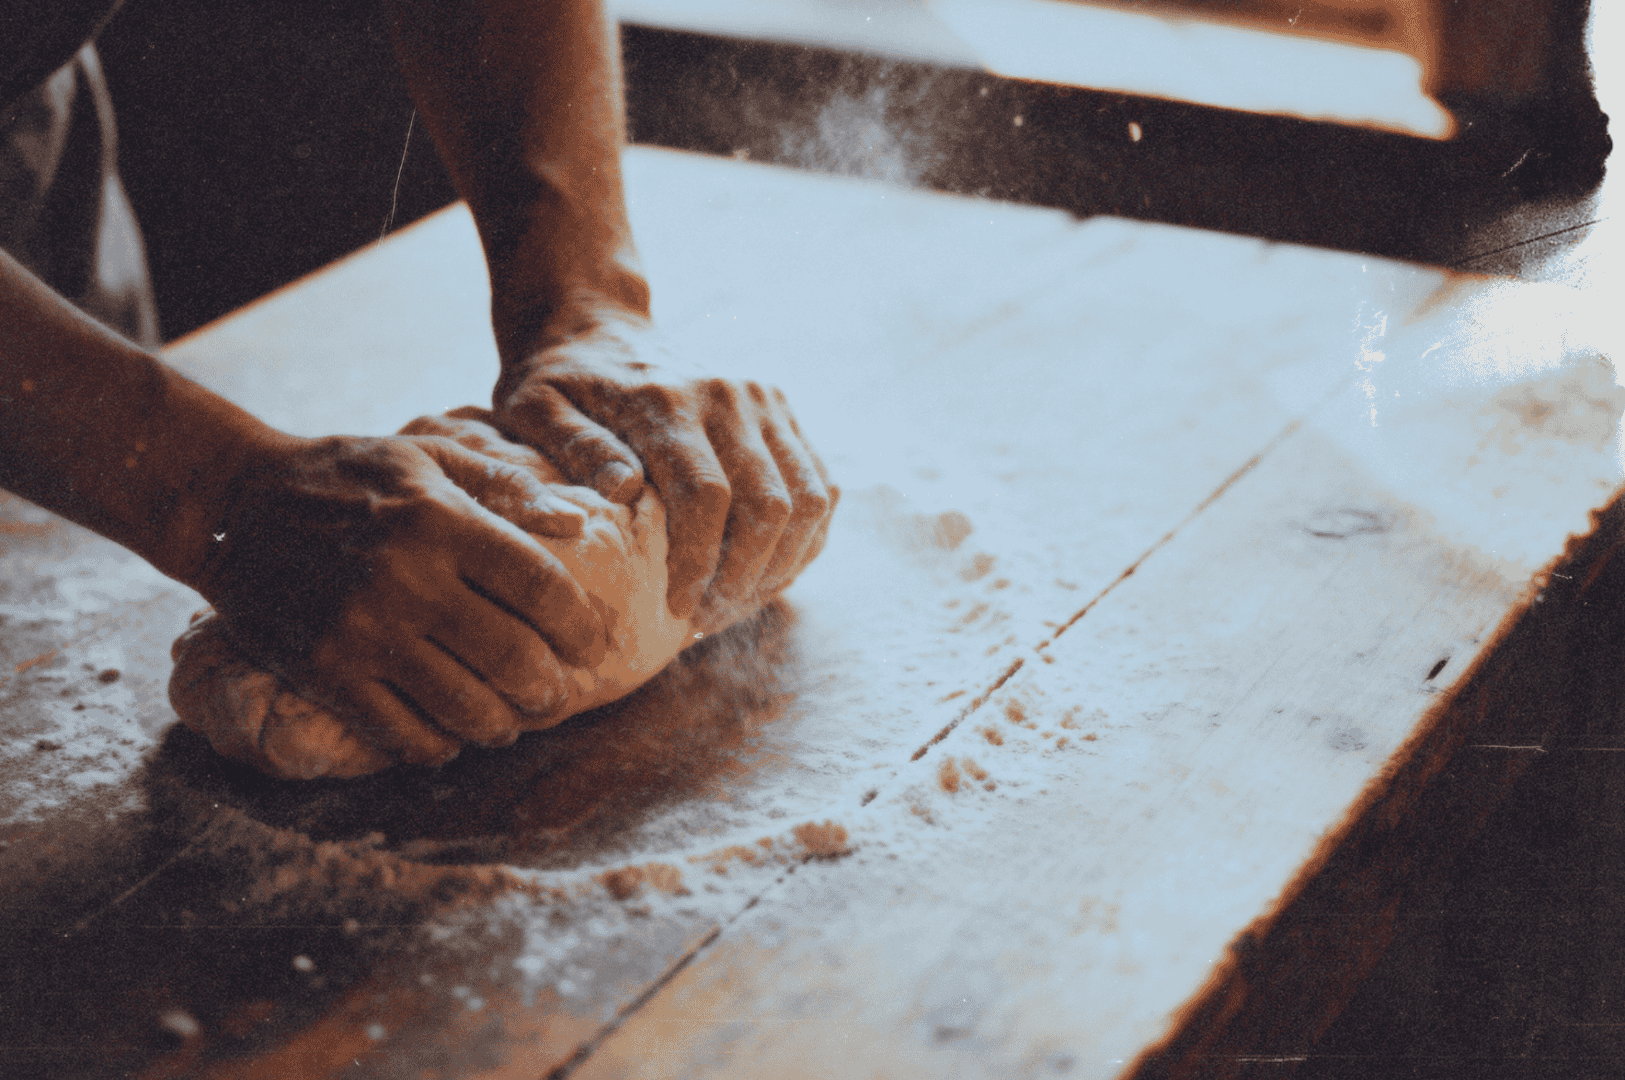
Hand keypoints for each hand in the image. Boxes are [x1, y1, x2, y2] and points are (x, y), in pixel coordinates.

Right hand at [191, 434, 606, 765]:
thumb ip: (507, 485)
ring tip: (510, 720)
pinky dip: (439, 746)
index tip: (590, 644)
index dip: (580, 626)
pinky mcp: (325, 671)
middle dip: (550, 688)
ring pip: (465, 707)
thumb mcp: (428, 456)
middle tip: (555, 694)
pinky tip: (451, 736)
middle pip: (514, 658)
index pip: (541, 588)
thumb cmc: (345, 475)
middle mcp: (409, 579)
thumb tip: (579, 521)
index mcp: (443, 522)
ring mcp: (365, 631)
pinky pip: (401, 733)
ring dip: (502, 725)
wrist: (229, 502)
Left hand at [492, 303, 837, 627]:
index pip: (707, 496)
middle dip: (746, 576)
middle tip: (709, 616)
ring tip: (738, 600)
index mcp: (667, 401)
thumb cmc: (557, 382)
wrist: (595, 325)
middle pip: (771, 504)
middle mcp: (729, 396)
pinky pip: (820, 485)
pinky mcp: (781, 411)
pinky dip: (804, 536)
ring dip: (782, 562)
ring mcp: (763, 401)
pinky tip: (765, 570)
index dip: (701, 564)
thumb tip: (625, 492)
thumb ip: (574, 448)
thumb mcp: (534, 408)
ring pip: (809, 498)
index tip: (678, 608)